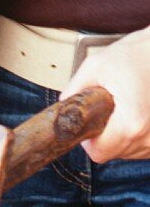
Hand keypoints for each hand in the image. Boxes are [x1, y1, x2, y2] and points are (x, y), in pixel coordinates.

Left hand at [60, 26, 149, 162]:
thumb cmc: (141, 53)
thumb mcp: (97, 66)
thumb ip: (75, 90)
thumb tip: (64, 106)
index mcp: (131, 123)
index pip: (98, 153)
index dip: (89, 140)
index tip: (92, 125)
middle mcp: (148, 136)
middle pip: (114, 152)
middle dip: (107, 134)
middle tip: (112, 108)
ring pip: (129, 151)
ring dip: (123, 135)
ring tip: (129, 107)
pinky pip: (143, 146)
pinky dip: (137, 134)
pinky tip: (139, 114)